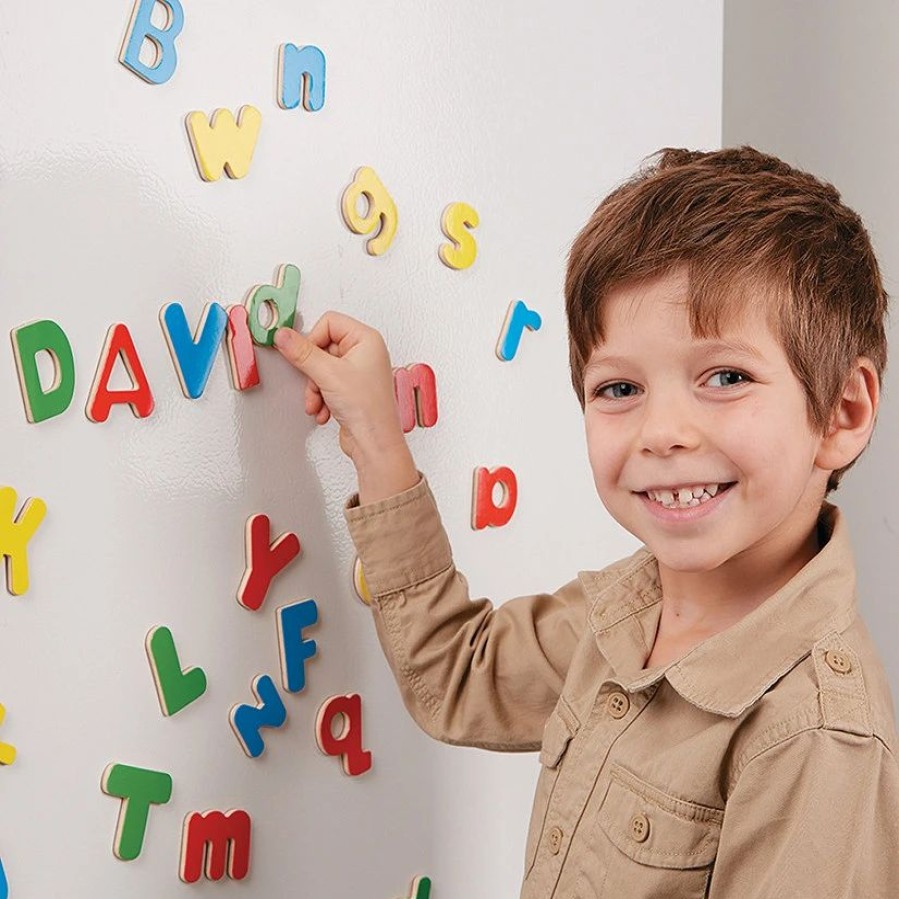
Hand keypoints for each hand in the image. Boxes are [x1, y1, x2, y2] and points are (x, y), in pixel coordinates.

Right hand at [273, 312, 418, 500]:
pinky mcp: (351, 389)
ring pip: (321, 368)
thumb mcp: (328, 374)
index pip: (329, 322)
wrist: (374, 443)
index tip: (306, 357)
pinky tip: (324, 411)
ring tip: (319, 402)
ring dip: (314, 388)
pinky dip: (321, 398)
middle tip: (316, 383)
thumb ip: (302, 353)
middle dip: (313, 371)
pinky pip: (326, 384)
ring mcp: (358, 372)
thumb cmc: (367, 409)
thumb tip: (283, 335)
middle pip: (322, 347)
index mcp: (367, 339)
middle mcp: (365, 353)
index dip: (313, 340)